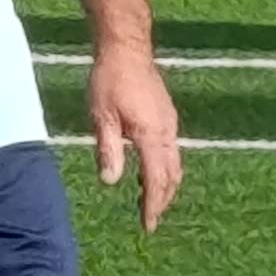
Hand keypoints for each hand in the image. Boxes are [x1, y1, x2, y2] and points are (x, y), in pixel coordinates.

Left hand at [84, 40, 182, 231]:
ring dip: (164, 185)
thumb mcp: (100, 116)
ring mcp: (170, 123)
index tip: (148, 225)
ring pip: (174, 163)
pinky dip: (163, 169)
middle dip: (162, 199)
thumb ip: (108, 149)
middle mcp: (167, 132)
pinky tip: (148, 172)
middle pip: (172, 175)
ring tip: (149, 201)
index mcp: (151, 135)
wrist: (128, 50)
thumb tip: (111, 182)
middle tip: (150, 220)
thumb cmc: (109, 81)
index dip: (153, 204)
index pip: (156, 178)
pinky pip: (171, 151)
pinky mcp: (167, 117)